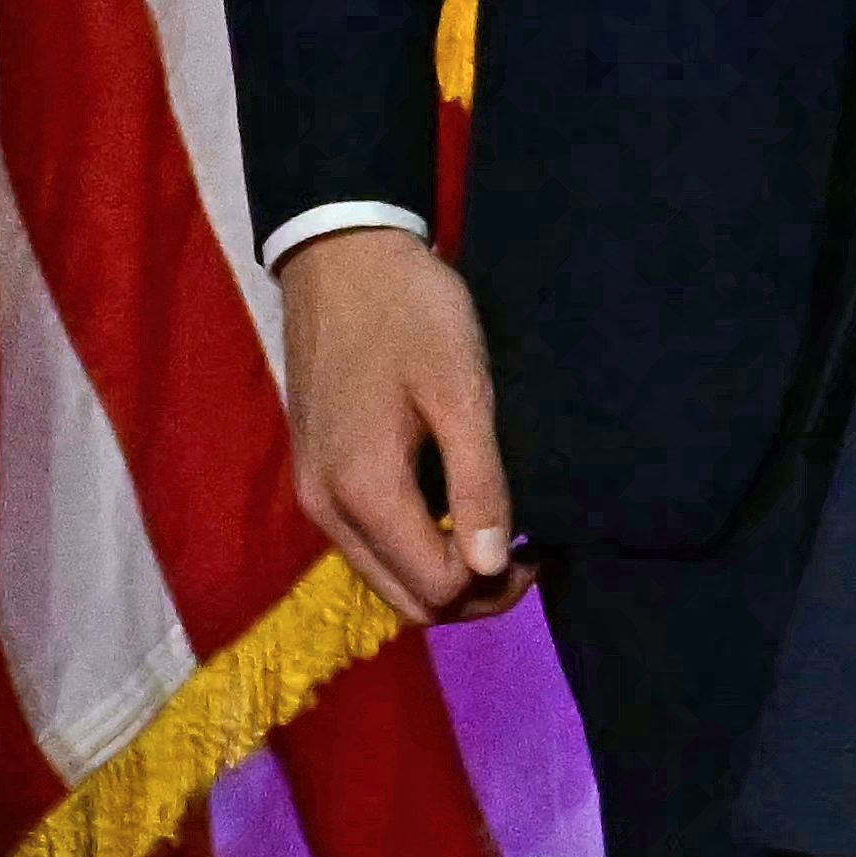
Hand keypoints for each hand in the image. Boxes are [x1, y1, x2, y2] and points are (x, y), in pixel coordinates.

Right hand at [276, 230, 515, 624]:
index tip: (539, 546)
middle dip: (472, 593)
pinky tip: (459, 507)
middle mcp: (327, 508)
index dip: (495, 583)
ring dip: (444, 571)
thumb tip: (491, 568)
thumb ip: (477, 482)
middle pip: (406, 599)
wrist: (341, 257)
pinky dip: (417, 544)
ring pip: (386, 576)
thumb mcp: (461, 391)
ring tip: (500, 530)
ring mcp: (316, 493)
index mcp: (362, 491)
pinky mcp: (317, 473)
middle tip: (526, 552)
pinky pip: (370, 541)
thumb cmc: (410, 313)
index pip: (434, 589)